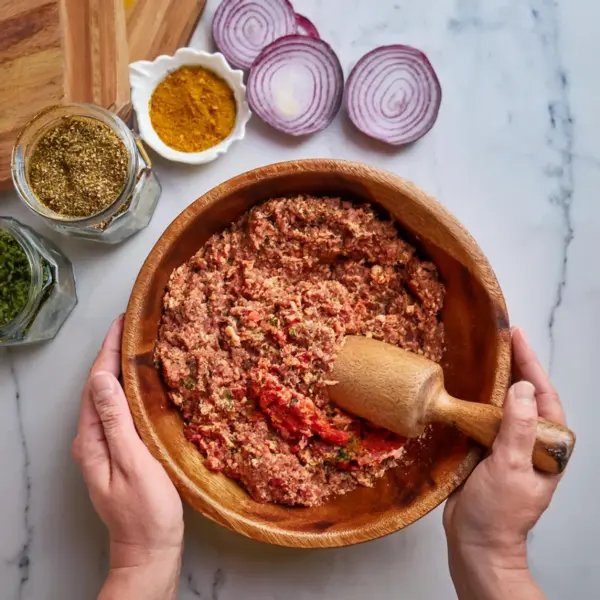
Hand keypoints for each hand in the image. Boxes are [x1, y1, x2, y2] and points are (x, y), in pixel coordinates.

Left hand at [73, 316, 183, 598]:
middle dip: (113, 354)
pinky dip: (130, 390)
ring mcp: (105, 446)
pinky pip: (120, 410)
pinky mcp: (119, 451)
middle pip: (100, 387)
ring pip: (110, 397)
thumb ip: (117, 422)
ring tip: (139, 346)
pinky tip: (143, 384)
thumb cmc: (146, 511)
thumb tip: (104, 380)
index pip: (97, 384)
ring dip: (121, 370)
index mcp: (92, 439)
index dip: (108, 352)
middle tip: (134, 327)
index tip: (122, 324)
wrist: (149, 549)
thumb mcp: (133, 464)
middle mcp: (93, 439)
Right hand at [443, 327, 565, 598]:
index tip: (516, 336)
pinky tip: (464, 388)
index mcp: (547, 445)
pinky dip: (475, 400)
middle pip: (524, 394)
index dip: (530, 363)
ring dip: (493, 380)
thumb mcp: (511, 468)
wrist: (475, 543)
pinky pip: (483, 417)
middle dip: (514, 365)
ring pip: (503, 404)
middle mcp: (530, 441)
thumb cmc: (498, 512)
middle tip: (497, 338)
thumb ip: (516, 428)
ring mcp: (508, 445)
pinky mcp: (486, 450)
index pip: (543, 394)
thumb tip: (519, 388)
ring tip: (480, 355)